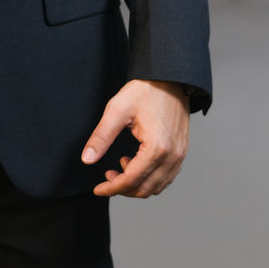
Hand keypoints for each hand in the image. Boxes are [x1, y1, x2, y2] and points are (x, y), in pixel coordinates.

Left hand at [81, 79, 188, 197]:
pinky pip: (166, 177)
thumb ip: (101, 137)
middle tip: (107, 175)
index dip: (112, 188)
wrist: (170, 79)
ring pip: (157, 186)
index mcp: (157, 147)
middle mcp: (172, 155)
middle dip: (123, 188)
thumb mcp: (117, 110)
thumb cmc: (145, 91)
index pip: (132, 180)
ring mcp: (180, 155)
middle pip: (145, 188)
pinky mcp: (181, 151)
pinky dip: (149, 178)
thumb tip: (87, 159)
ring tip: (120, 166)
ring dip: (136, 184)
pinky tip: (135, 163)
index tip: (98, 189)